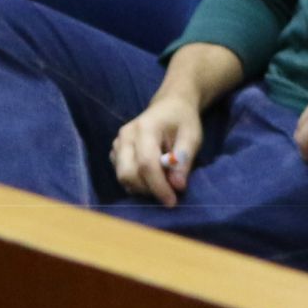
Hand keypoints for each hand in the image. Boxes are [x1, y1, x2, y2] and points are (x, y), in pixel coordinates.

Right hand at [111, 88, 204, 205]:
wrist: (170, 105)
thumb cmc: (183, 120)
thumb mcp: (192, 136)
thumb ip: (184, 159)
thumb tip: (177, 186)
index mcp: (145, 127)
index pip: (146, 163)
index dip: (158, 186)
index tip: (172, 201)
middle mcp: (125, 135)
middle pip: (128, 173)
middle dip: (149, 189)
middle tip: (169, 192)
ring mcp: (117, 143)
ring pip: (123, 177)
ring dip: (143, 188)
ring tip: (163, 181)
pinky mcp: (115, 151)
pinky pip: (121, 175)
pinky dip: (136, 183)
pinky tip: (152, 176)